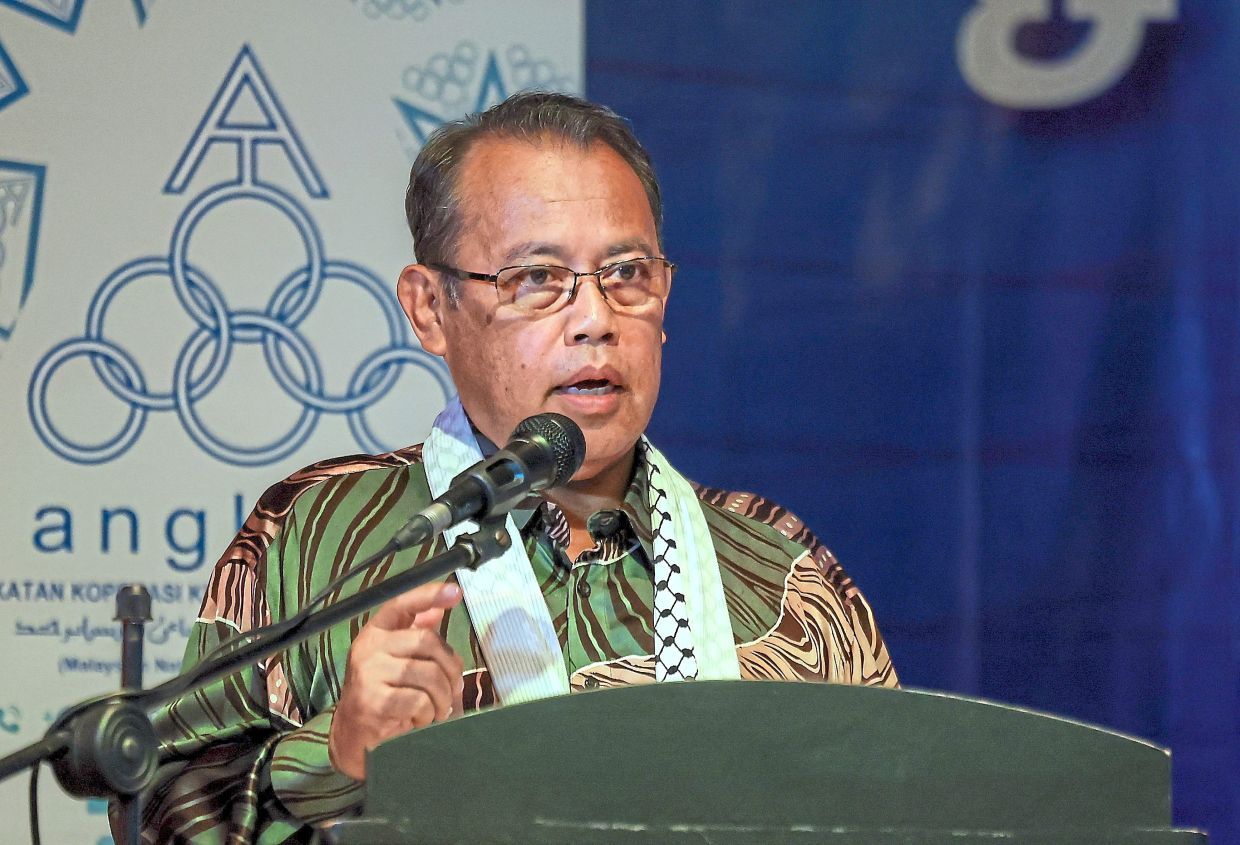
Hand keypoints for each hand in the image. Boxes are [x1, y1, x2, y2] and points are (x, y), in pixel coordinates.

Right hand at [328, 581, 463, 780]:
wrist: (353, 737)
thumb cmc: (382, 694)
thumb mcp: (396, 660)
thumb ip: (415, 634)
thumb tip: (438, 610)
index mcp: (376, 632)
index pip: (402, 604)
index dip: (429, 595)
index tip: (455, 592)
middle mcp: (369, 647)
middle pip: (427, 640)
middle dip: (451, 668)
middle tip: (453, 689)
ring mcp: (369, 673)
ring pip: (429, 673)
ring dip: (443, 696)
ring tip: (438, 709)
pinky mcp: (374, 702)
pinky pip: (419, 701)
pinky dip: (429, 714)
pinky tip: (420, 720)